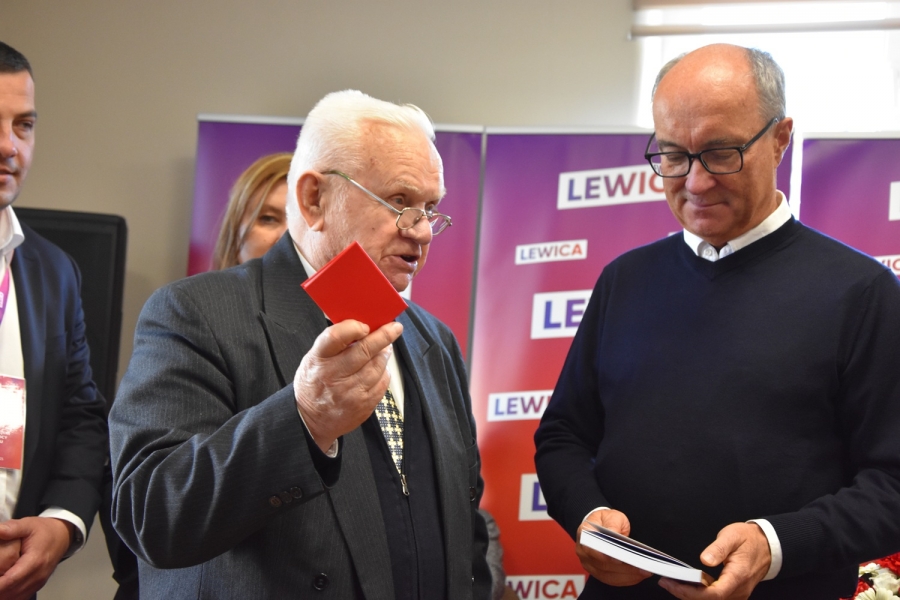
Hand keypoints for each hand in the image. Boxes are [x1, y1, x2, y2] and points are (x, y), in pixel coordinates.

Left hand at [0, 517, 72, 598]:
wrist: (63, 535)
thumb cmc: (45, 531)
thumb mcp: (28, 525)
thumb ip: (13, 528)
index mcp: (35, 561)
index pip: (11, 580)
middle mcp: (38, 575)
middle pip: (11, 592)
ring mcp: (38, 582)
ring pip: (16, 597)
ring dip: (3, 594)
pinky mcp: (37, 585)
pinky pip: (21, 597)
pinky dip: (9, 596)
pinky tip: (3, 591)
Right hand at [294, 319, 402, 451]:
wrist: (310, 420)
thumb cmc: (313, 385)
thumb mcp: (314, 359)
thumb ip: (335, 344)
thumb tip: (362, 328)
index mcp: (319, 359)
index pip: (336, 337)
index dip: (354, 328)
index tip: (364, 325)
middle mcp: (333, 376)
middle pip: (364, 351)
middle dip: (383, 336)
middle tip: (393, 328)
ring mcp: (350, 392)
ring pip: (377, 366)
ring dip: (384, 354)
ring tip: (384, 348)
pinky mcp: (363, 405)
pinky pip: (382, 382)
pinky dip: (384, 372)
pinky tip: (379, 369)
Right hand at [576, 509, 651, 586]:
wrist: (600, 525)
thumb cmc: (606, 520)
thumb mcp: (611, 516)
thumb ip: (613, 524)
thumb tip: (614, 534)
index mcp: (584, 534)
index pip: (592, 548)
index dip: (605, 556)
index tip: (620, 560)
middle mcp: (583, 551)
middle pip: (603, 565)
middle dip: (624, 568)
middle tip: (642, 567)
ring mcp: (589, 564)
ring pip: (608, 575)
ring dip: (627, 575)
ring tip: (644, 572)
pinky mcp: (597, 572)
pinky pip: (611, 580)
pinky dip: (626, 579)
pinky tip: (638, 576)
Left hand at [658, 522, 770, 599]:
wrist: (767, 546)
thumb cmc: (749, 539)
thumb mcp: (732, 536)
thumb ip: (718, 548)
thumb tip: (704, 560)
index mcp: (738, 576)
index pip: (714, 594)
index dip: (692, 593)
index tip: (674, 584)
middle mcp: (739, 590)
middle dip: (686, 595)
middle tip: (666, 583)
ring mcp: (738, 593)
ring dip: (692, 596)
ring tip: (673, 583)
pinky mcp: (734, 592)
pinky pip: (716, 599)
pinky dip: (700, 594)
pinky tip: (688, 584)